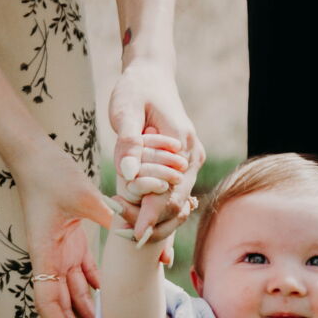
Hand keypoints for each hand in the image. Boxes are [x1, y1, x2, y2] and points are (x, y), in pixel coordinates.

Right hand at [13, 144, 115, 317]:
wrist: (36, 155)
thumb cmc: (52, 173)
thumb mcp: (83, 195)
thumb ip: (110, 214)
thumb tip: (138, 227)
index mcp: (45, 254)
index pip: (49, 302)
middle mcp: (49, 260)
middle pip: (62, 309)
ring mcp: (59, 253)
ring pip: (74, 296)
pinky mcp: (70, 244)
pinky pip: (83, 275)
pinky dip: (95, 292)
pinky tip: (110, 306)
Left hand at [108, 58, 204, 243]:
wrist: (151, 75)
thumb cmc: (135, 90)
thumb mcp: (125, 111)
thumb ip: (129, 142)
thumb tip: (129, 174)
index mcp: (180, 142)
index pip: (168, 189)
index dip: (152, 215)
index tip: (135, 236)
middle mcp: (192, 154)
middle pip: (177, 201)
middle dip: (156, 224)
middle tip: (130, 242)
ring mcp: (191, 160)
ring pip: (178, 201)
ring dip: (159, 220)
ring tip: (137, 240)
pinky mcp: (184, 164)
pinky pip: (175, 193)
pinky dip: (161, 209)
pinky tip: (147, 227)